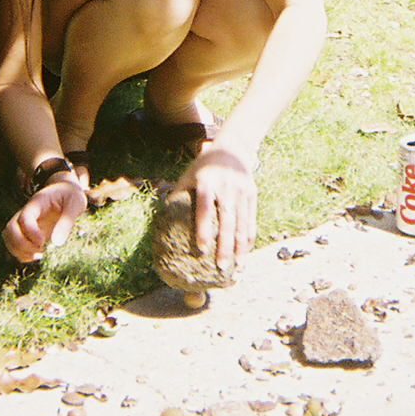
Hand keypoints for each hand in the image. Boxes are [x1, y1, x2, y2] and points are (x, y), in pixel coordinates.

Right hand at [3, 179, 86, 262]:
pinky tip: (38, 256)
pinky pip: (15, 244)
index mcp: (37, 202)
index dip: (31, 232)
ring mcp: (25, 223)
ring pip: (8, 237)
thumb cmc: (71, 195)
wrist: (66, 190)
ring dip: (19, 250)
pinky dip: (22, 254)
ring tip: (39, 255)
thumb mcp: (75, 204)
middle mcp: (26, 212)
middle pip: (10, 228)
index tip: (43, 242)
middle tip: (40, 250)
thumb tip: (57, 243)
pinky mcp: (28, 232)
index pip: (25, 217)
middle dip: (21, 244)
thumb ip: (67, 222)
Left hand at [173, 143, 257, 271]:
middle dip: (225, 245)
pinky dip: (249, 237)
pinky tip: (245, 253)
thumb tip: (162, 221)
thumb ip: (179, 195)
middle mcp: (226, 188)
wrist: (233, 148)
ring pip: (242, 223)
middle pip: (227, 221)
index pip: (205, 209)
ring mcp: (241, 192)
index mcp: (206, 183)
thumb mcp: (189, 175)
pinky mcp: (252, 195)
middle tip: (221, 267)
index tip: (201, 249)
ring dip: (240, 247)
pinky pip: (251, 220)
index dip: (203, 230)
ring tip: (237, 267)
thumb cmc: (203, 167)